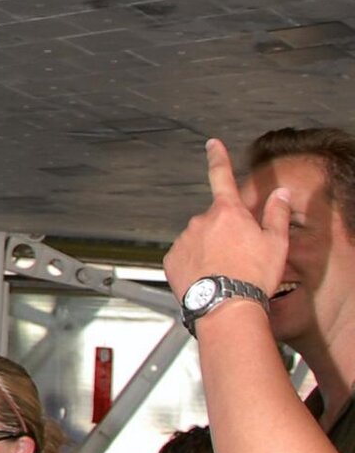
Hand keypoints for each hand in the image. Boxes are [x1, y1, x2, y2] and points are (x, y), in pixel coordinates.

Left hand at [163, 139, 290, 304]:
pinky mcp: (171, 259)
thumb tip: (280, 194)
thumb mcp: (276, 243)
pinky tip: (207, 279)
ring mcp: (184, 239)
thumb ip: (277, 214)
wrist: (227, 308)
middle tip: (238, 257)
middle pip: (213, 220)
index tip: (212, 144)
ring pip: (197, 239)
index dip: (218, 157)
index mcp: (228, 212)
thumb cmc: (253, 277)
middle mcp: (201, 221)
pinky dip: (193, 265)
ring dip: (208, 250)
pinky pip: (184, 257)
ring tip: (223, 273)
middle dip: (223, 233)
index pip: (221, 176)